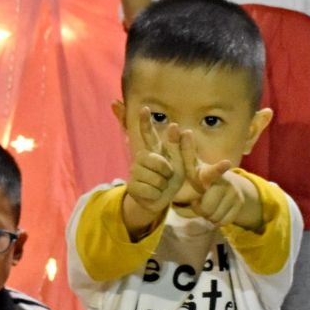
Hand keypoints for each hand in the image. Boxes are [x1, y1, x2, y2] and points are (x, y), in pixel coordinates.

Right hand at [123, 113, 188, 228]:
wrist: (160, 201)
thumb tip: (174, 125)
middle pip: (156, 160)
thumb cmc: (170, 180)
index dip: (146, 122)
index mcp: (154, 151)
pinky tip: (153, 194)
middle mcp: (141, 158)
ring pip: (154, 178)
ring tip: (160, 186)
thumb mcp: (178, 164)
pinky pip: (149, 190)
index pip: (148, 134)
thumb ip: (176, 146)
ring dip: (162, 185)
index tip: (145, 108)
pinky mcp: (131, 186)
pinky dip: (156, 195)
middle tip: (167, 177)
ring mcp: (134, 172)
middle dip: (166, 171)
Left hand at [179, 135, 261, 229]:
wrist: (230, 190)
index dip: (214, 164)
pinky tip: (217, 210)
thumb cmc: (203, 180)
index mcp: (209, 172)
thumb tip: (178, 131)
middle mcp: (224, 181)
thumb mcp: (193, 170)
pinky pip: (222, 221)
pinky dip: (217, 220)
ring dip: (207, 215)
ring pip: (213, 216)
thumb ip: (185, 157)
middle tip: (200, 201)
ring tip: (208, 204)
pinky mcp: (240, 204)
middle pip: (205, 207)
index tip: (219, 158)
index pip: (211, 169)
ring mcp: (234, 193)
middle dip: (199, 208)